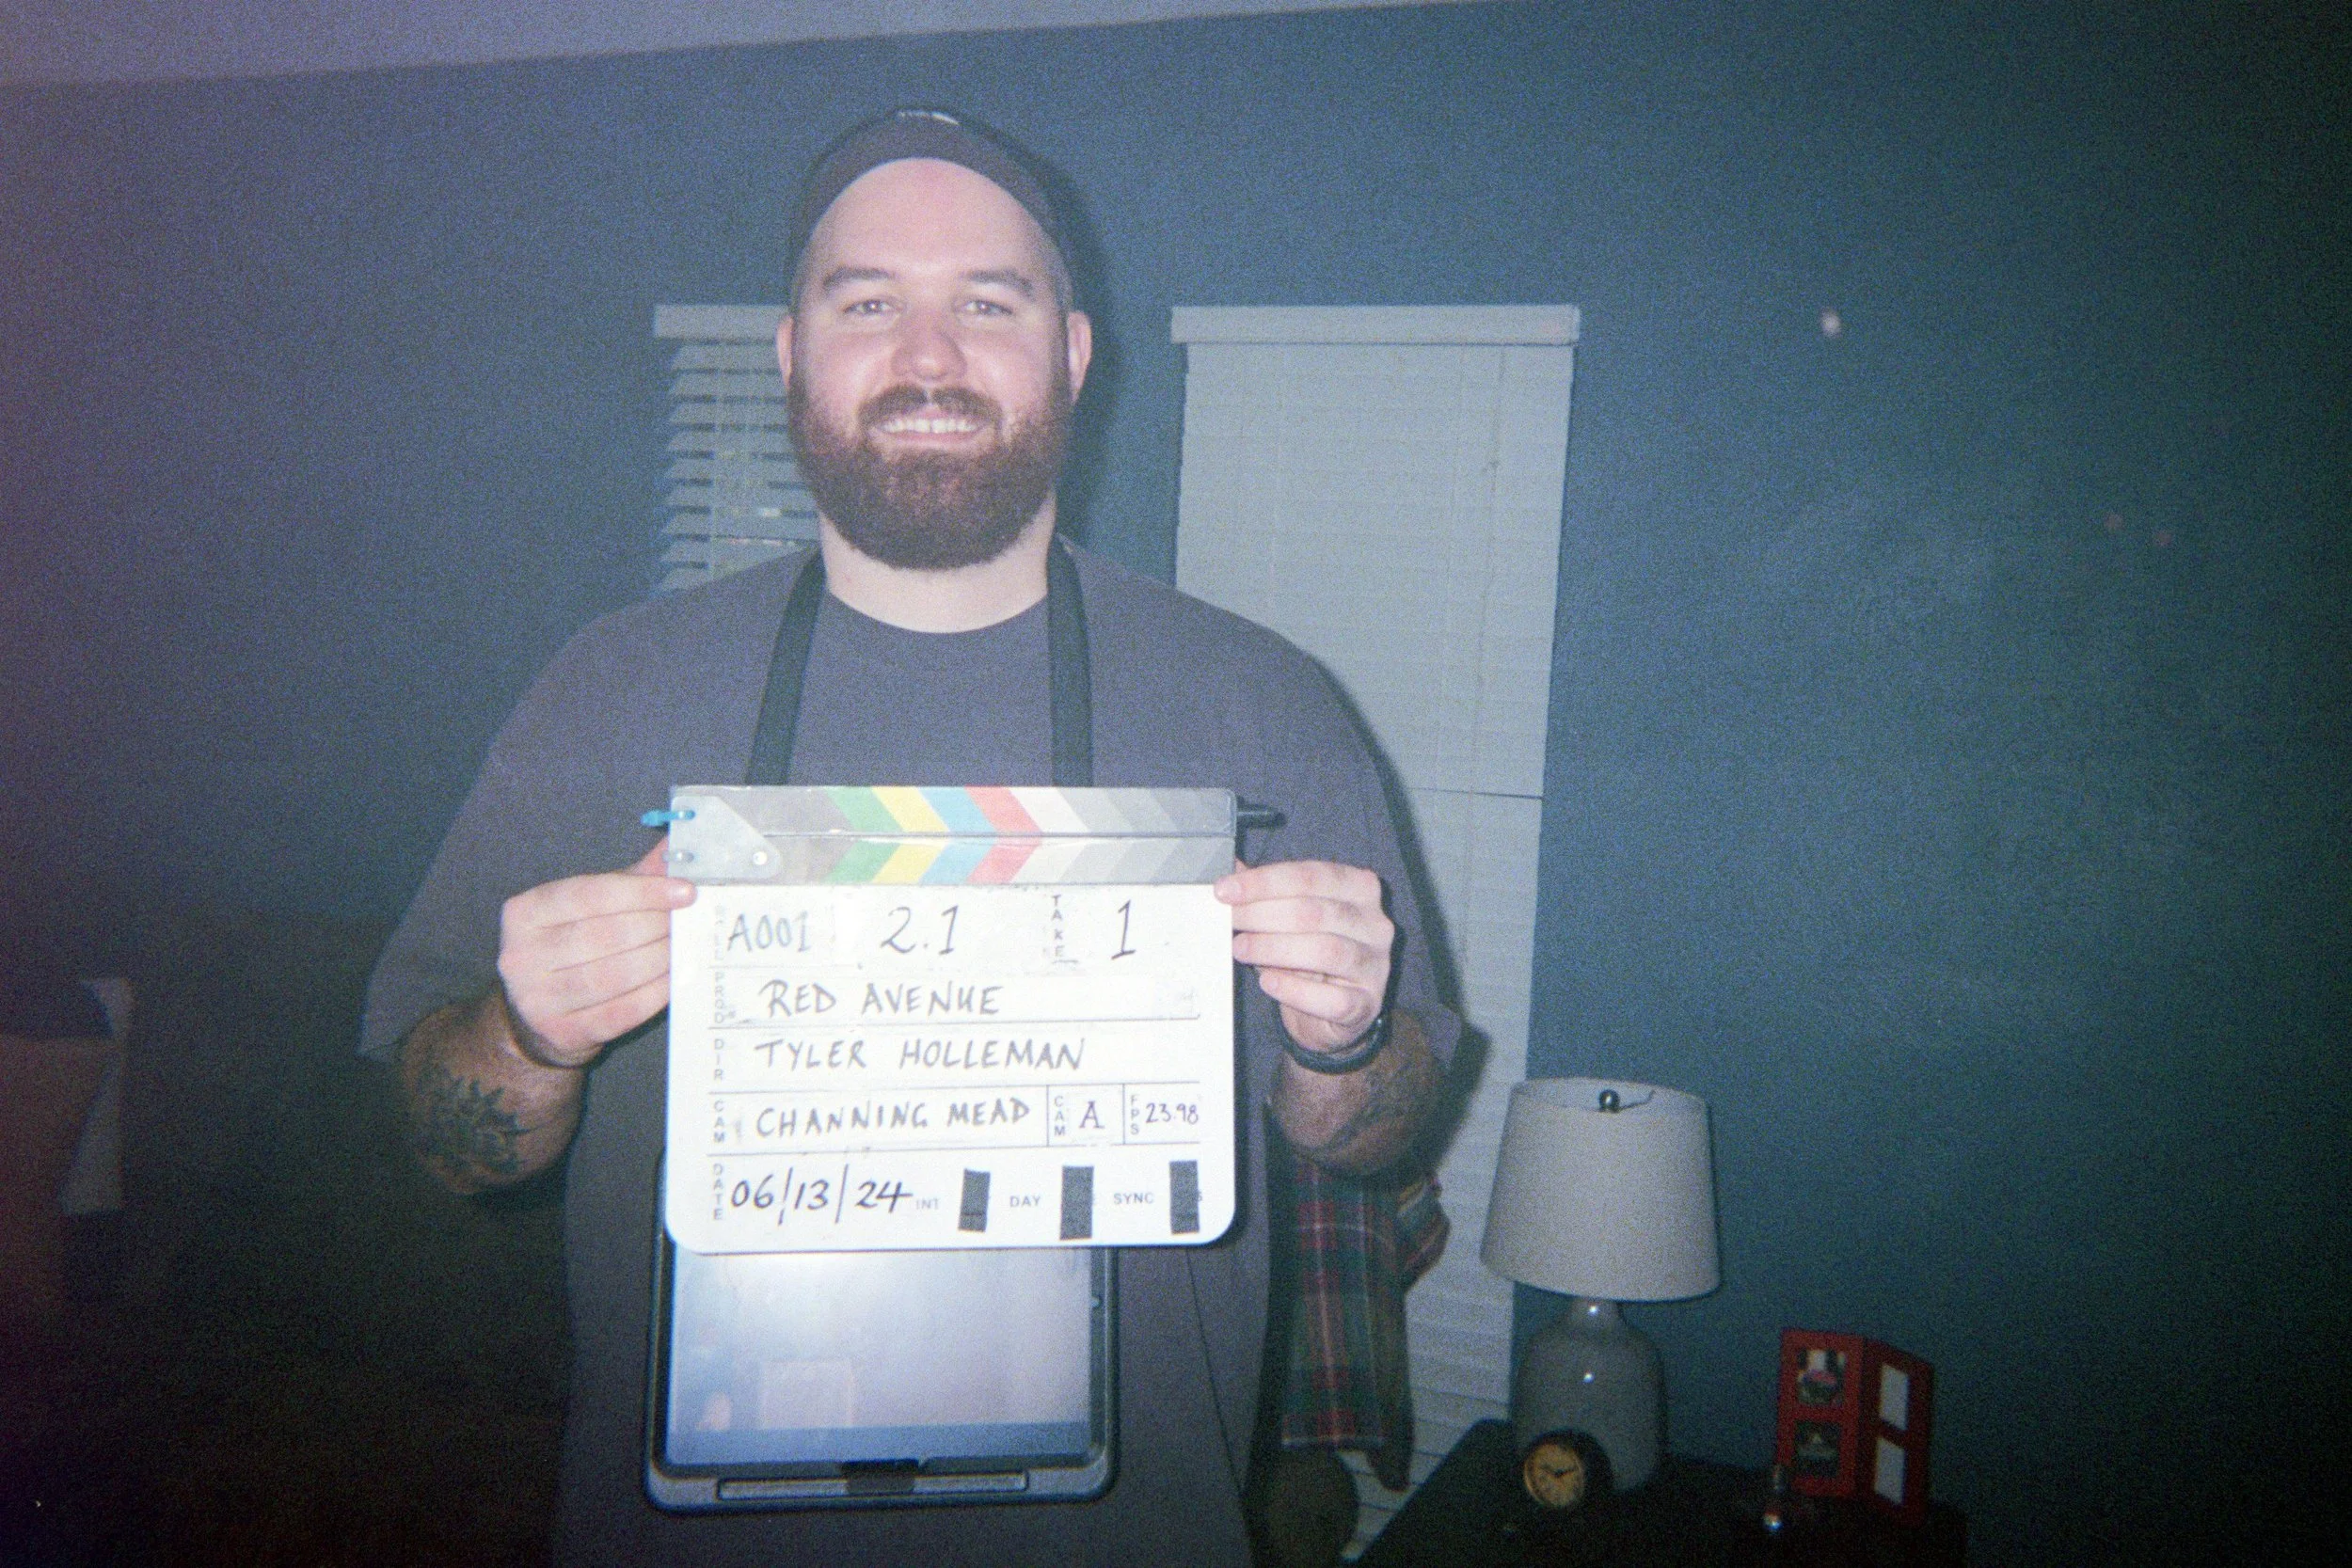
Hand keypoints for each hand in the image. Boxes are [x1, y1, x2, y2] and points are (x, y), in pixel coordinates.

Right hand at [495, 840, 695, 1068]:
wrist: (537, 1017)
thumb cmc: (573, 948)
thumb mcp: (592, 907)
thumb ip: (632, 878)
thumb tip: (679, 845)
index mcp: (525, 912)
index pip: (589, 894)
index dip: (642, 892)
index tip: (686, 891)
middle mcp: (520, 955)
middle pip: (604, 936)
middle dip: (657, 927)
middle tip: (692, 922)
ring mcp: (536, 999)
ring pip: (613, 976)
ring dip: (659, 961)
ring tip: (687, 949)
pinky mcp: (561, 1033)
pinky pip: (620, 1012)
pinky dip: (654, 994)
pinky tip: (675, 980)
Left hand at [1215, 859, 1392, 1056]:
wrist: (1329, 1012)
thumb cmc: (1310, 956)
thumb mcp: (1291, 916)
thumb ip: (1266, 892)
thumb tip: (1233, 870)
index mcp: (1360, 889)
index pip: (1311, 875)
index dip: (1264, 882)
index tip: (1226, 891)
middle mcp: (1375, 924)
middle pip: (1316, 911)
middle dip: (1263, 914)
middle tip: (1230, 921)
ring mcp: (1376, 965)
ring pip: (1326, 950)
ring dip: (1274, 948)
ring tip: (1241, 949)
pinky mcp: (1367, 1004)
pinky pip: (1332, 998)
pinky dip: (1295, 990)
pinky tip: (1268, 982)